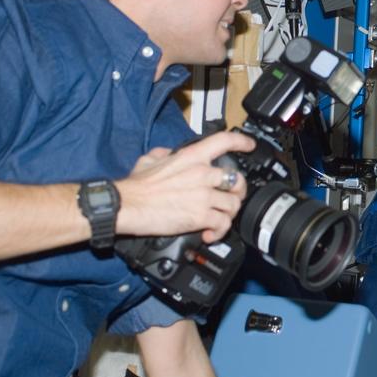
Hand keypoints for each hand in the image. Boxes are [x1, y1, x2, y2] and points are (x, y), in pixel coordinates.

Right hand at [115, 131, 253, 242]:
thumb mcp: (149, 160)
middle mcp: (202, 173)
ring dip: (228, 214)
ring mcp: (203, 195)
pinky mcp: (200, 216)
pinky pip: (223, 224)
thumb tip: (166, 153)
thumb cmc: (135, 186)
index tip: (250, 146)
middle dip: (238, 191)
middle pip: (237, 180)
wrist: (126, 205)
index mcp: (191, 157)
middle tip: (231, 198)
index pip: (224, 141)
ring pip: (234, 204)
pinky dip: (219, 231)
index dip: (242, 142)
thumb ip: (163, 154)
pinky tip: (209, 234)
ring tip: (218, 219)